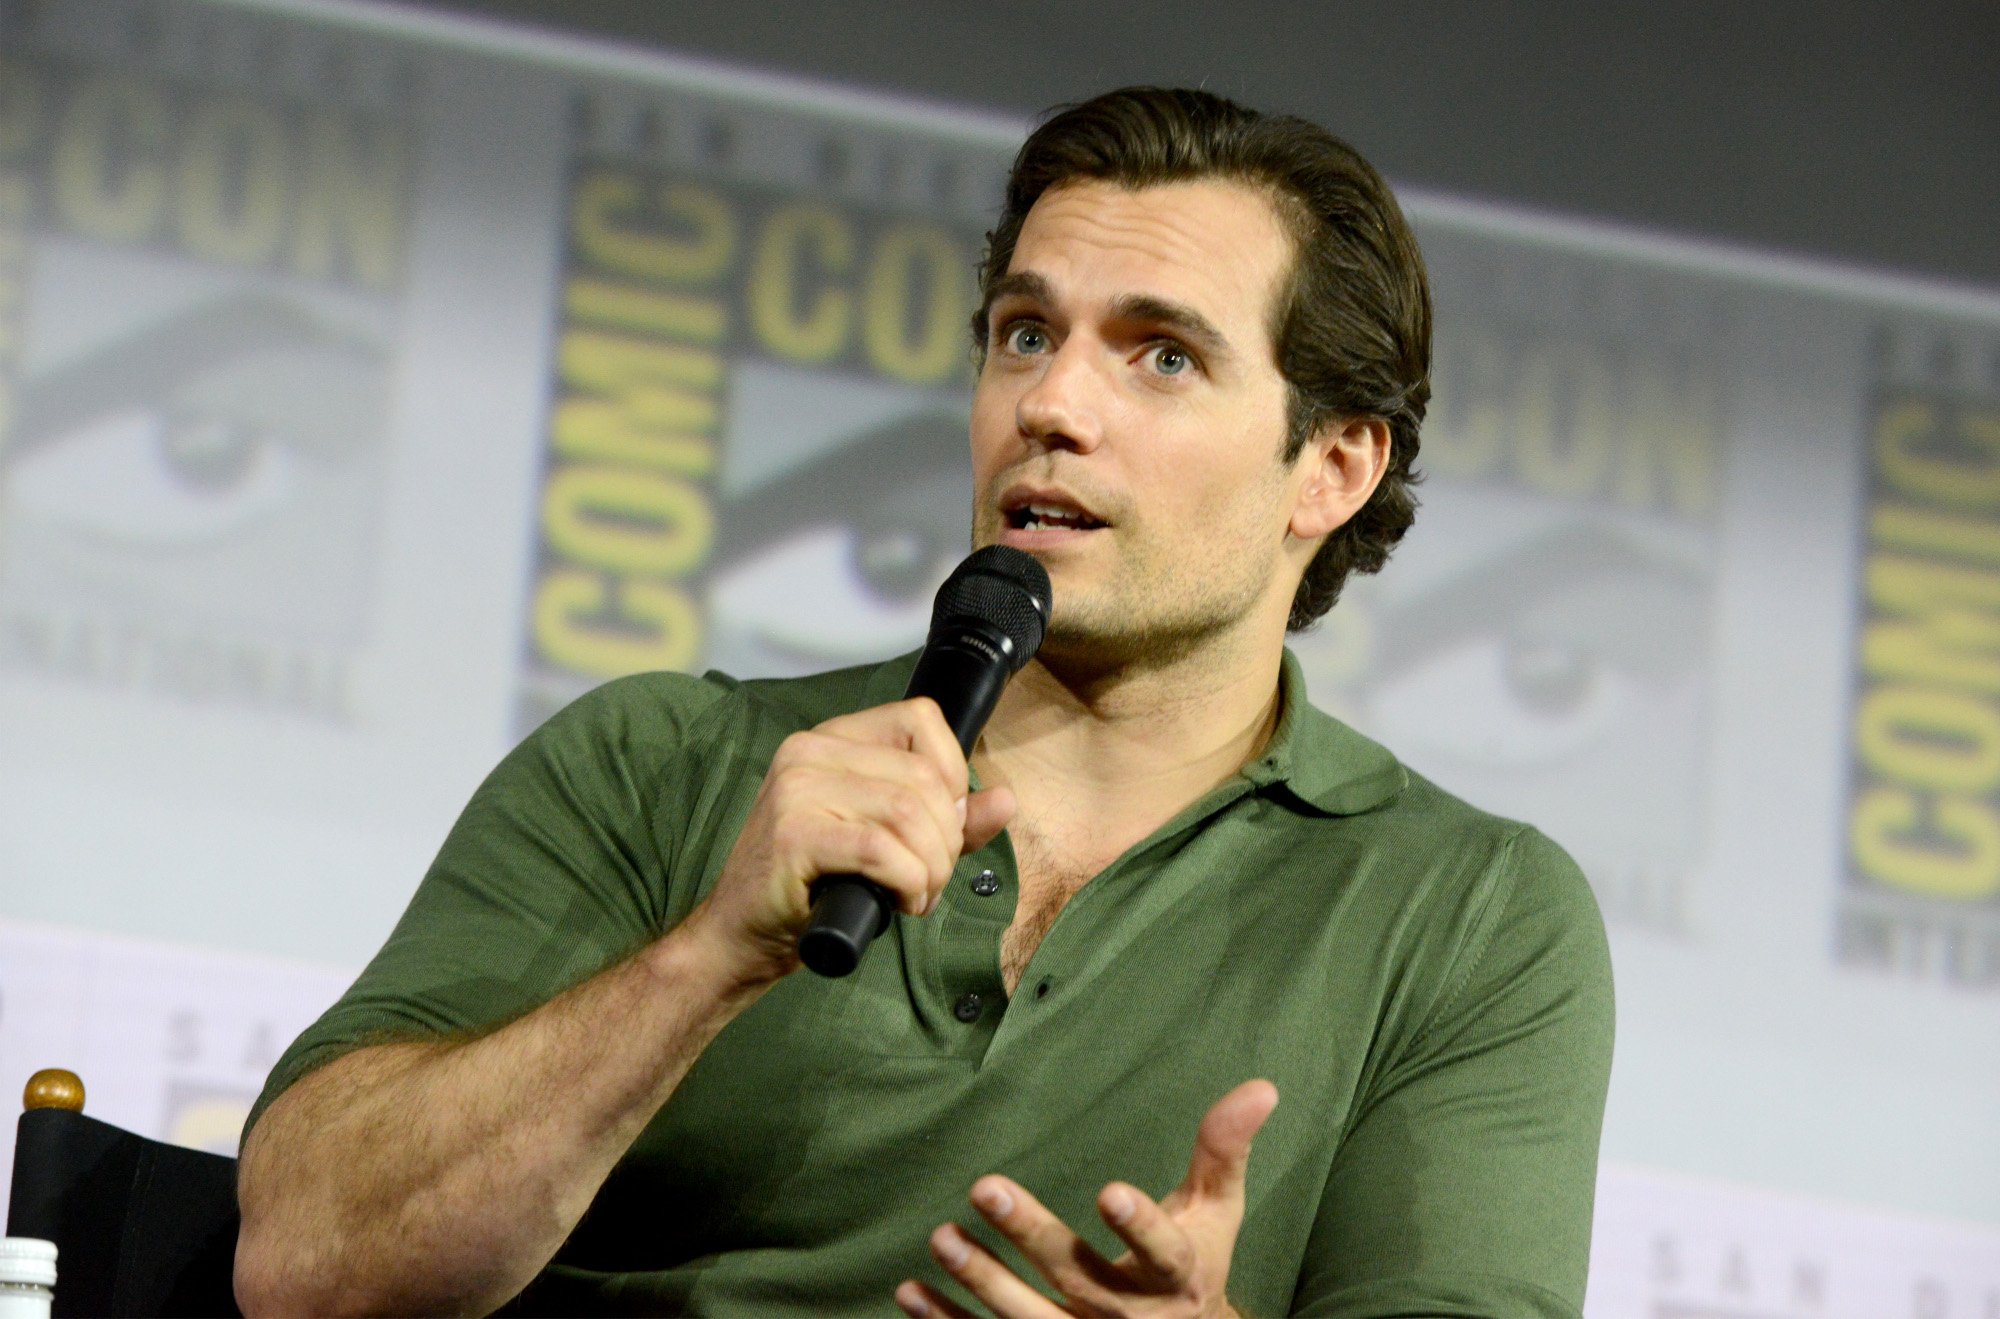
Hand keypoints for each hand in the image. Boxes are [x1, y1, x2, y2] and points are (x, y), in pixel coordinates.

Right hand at [683, 698, 1015, 985]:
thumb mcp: (890, 843)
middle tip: (929, 878)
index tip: (944, 826)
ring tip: (916, 894)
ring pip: (910, 814)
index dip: (953, 774)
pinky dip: (909, 882)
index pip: (921, 719)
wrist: (740, 937)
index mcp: (833, 739)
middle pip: (925, 778)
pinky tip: (900, 903)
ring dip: (932, 868)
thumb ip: (948, 822)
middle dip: (947, 840)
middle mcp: (809, 750)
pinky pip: (882, 850)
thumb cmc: (813, 887)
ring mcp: (796, 789)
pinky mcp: (792, 833)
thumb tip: (1006, 800)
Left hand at [896, 1080, 1278, 1317]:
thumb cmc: (1196, 1262)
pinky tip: (912, 1291)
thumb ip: (1225, 1150)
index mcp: (1176, 1276)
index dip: (1139, 1225)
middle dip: (1030, 1235)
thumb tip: (1261, 1086)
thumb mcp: (1218, 1211)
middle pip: (1077, 1278)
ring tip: (941, 1239)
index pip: (1163, 1251)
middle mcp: (1129, 1316)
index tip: (1110, 1190)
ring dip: (981, 1282)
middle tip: (985, 1186)